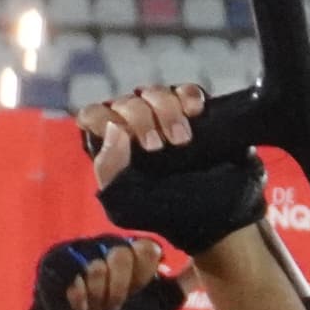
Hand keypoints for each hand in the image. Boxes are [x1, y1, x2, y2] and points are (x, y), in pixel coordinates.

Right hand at [28, 234, 185, 309]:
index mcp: (135, 253)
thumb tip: (208, 262)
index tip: (137, 295)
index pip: (147, 248)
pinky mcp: (58, 263)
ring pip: (97, 266)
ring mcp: (82, 253)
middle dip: (120, 291)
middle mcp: (109, 247)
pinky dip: (79, 296)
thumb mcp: (161, 303)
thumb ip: (182, 281)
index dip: (142, 276)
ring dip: (99, 298)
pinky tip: (80, 308)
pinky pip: (72, 273)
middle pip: (122, 255)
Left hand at [81, 82, 268, 252]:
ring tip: (183, 140)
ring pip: (156, 94)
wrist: (215, 217)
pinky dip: (189, 97)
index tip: (127, 139)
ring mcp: (164, 115)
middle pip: (128, 102)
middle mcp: (135, 125)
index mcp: (112, 144)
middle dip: (141, 120)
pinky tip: (196, 113)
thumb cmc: (166, 213)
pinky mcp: (194, 112)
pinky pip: (186, 91)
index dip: (105, 119)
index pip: (94, 114)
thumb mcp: (126, 203)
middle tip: (158, 147)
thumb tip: (113, 128)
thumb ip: (109, 167)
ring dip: (167, 111)